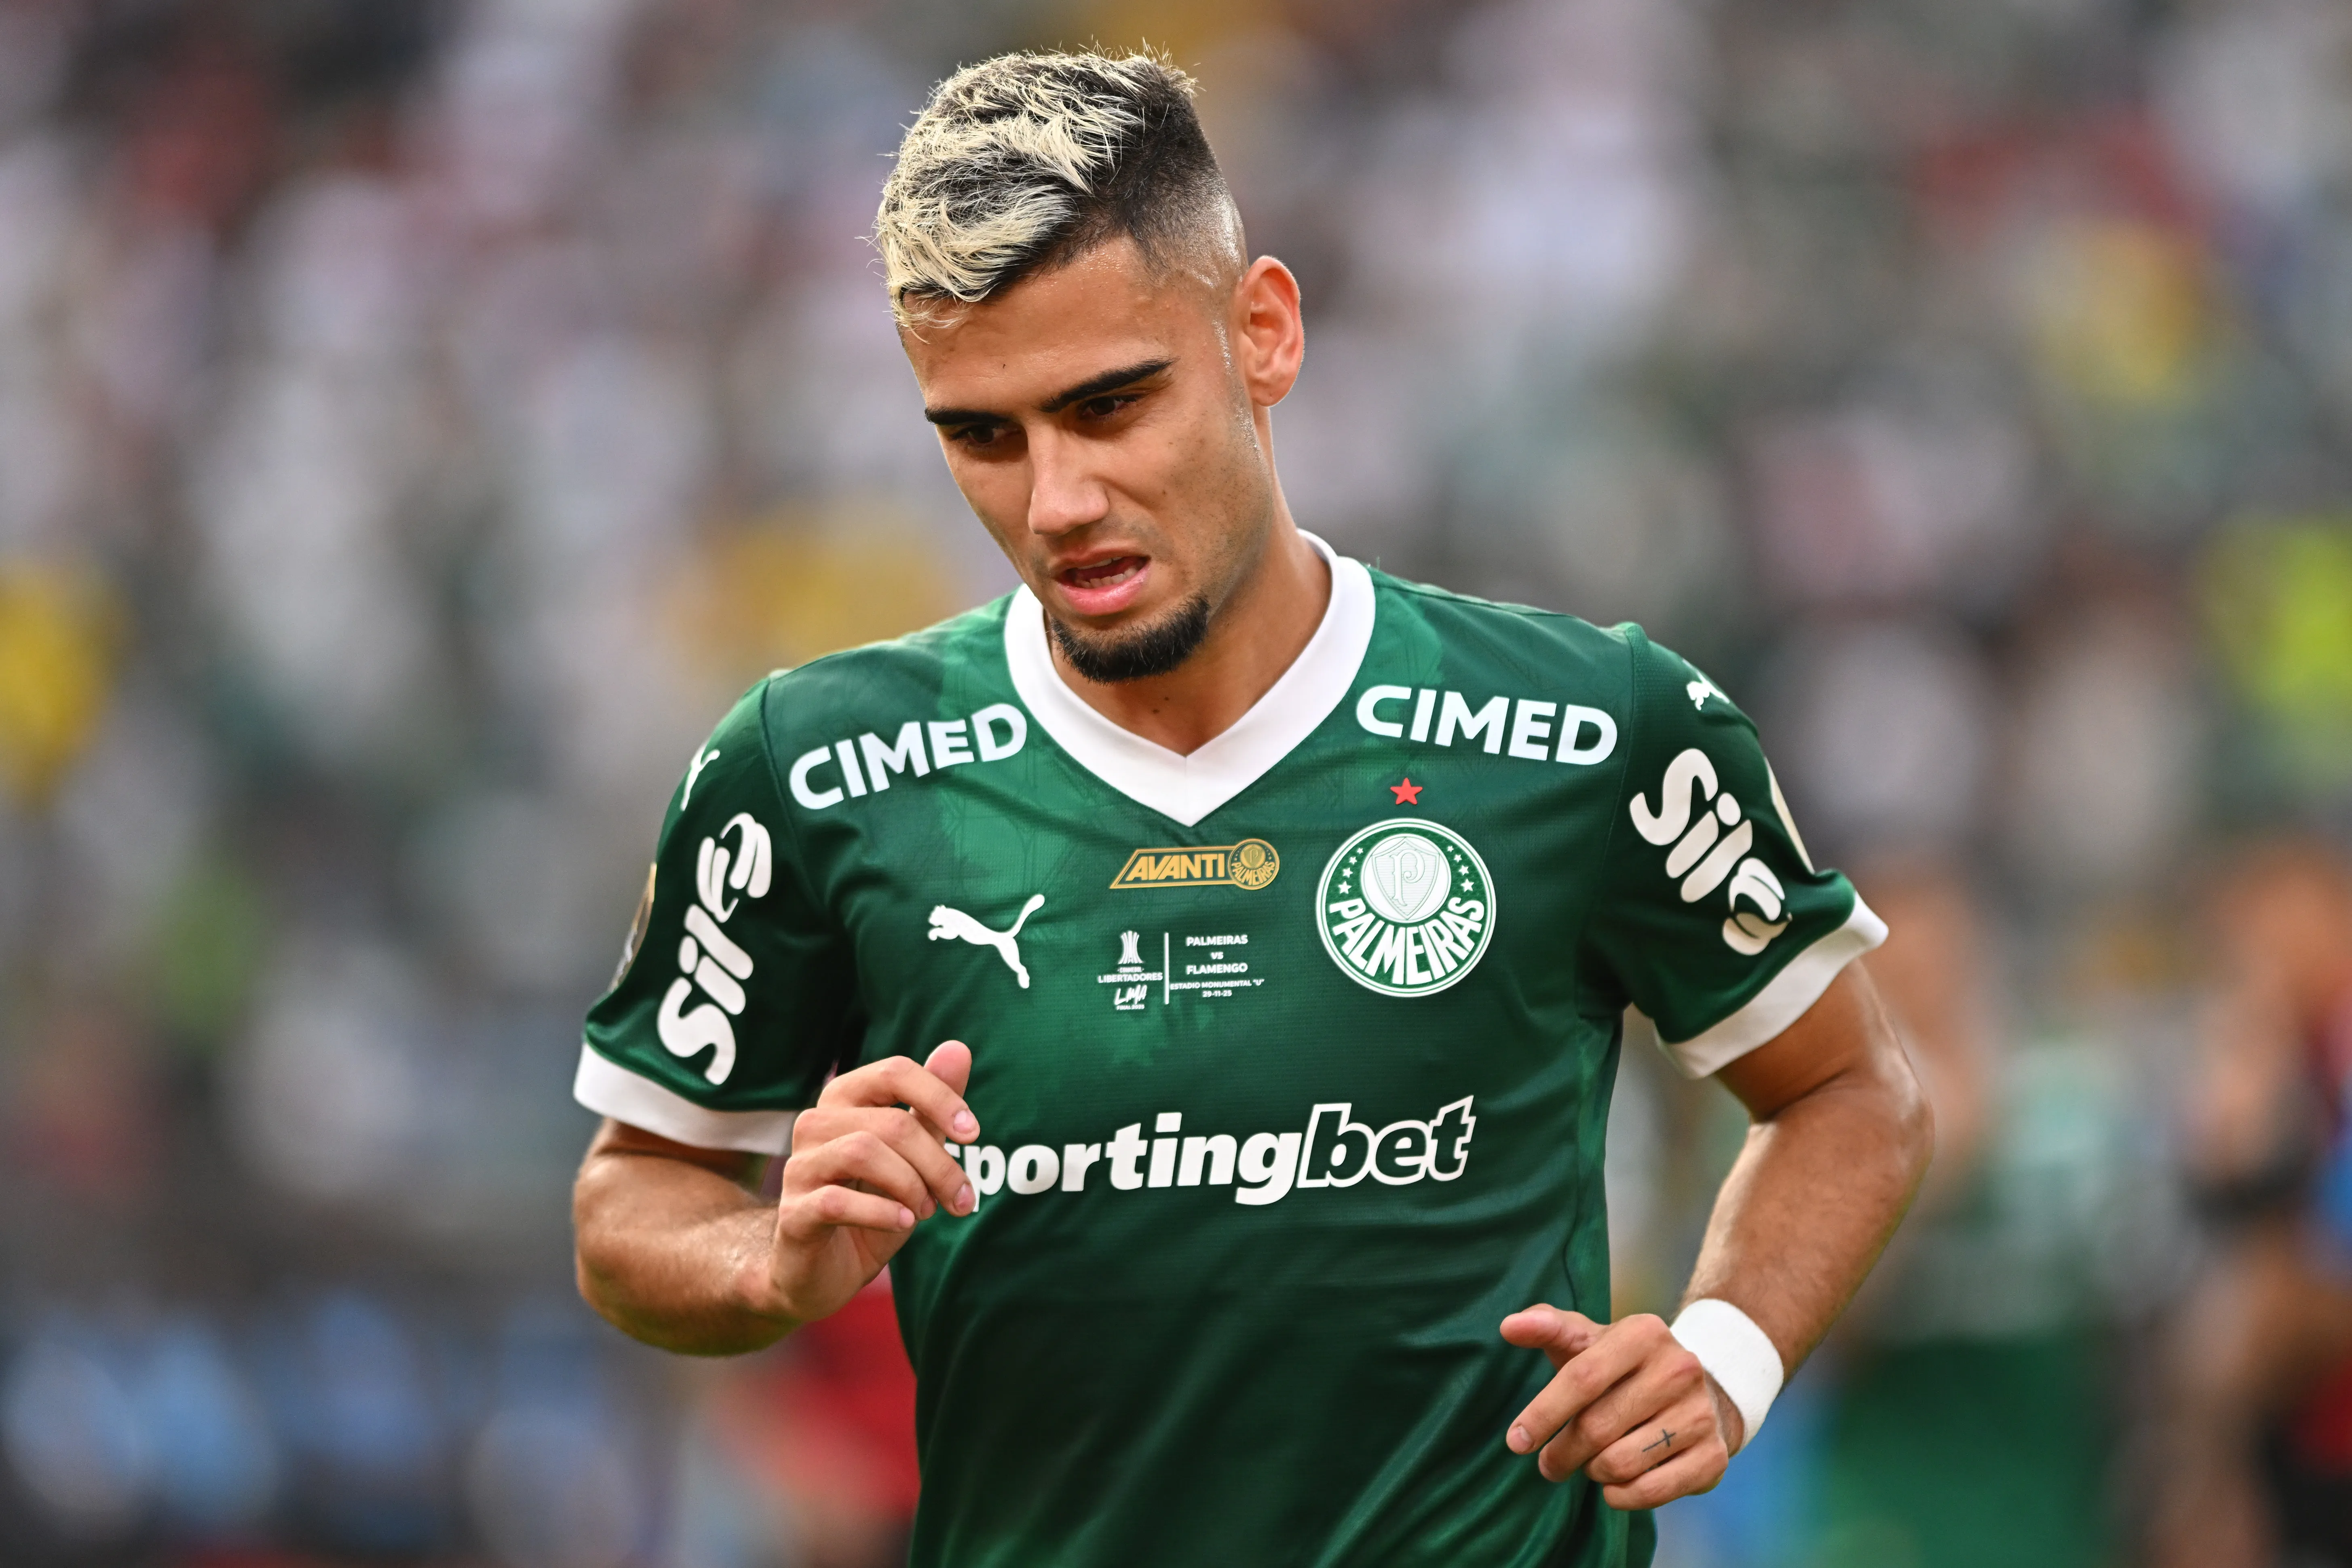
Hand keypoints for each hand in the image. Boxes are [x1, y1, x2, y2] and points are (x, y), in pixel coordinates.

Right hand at [758, 1042, 977, 1324]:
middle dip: (938, 1163)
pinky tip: (903, 1223)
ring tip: (925, 1211)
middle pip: (891, 1123)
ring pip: (863, 1152)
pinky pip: (837, 1200)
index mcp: (845, 1099)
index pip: (894, 1072)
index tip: (972, 1134)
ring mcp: (799, 1167)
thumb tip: (959, 1048)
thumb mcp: (912, 1157)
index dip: (940, 1097)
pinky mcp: (793, 1212)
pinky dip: (881, 1212)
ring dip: (911, 1185)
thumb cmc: (872, 1203)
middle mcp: (815, 1124)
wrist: (823, 1269)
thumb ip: (931, 1107)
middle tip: (961, 1199)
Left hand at [1500, 1307, 1743, 1509]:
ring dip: (1592, 1472)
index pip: (1582, 1378)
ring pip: (1620, 1463)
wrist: (1698, 1392)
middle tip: (1548, 1463)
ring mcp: (1700, 1413)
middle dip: (1562, 1453)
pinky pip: (1651, 1491)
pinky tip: (1612, 1485)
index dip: (1543, 1413)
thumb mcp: (1589, 1340)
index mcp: (1643, 1333)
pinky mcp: (1714, 1455)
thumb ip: (1548, 1327)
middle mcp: (1679, 1369)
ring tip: (1589, 1463)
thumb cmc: (1623, 1367)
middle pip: (1597, 1427)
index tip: (1516, 1440)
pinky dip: (1621, 1496)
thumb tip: (1510, 1326)